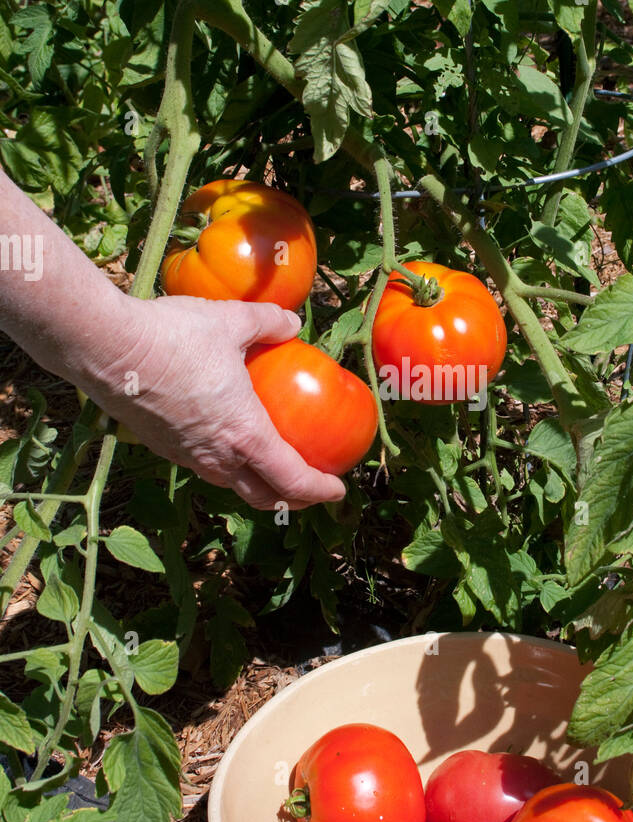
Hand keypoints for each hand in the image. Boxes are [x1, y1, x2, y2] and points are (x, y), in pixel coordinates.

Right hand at [77, 294, 345, 511]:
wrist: (104, 347)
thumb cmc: (173, 336)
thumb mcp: (231, 321)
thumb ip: (269, 322)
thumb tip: (293, 322)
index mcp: (245, 435)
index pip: (292, 481)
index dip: (320, 490)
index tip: (339, 489)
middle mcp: (216, 457)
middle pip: (262, 496)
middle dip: (292, 499)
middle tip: (312, 489)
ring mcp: (186, 455)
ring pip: (229, 484)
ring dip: (256, 484)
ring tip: (271, 468)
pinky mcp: (161, 446)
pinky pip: (202, 465)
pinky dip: (225, 464)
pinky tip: (226, 439)